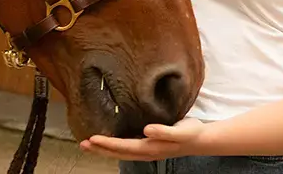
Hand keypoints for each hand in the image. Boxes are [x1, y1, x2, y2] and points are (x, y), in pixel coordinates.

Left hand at [80, 118, 206, 160]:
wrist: (200, 139)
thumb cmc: (190, 132)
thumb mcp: (181, 131)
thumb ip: (164, 131)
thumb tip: (146, 130)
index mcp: (151, 148)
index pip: (124, 147)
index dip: (108, 144)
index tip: (92, 138)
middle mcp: (146, 151)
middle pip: (118, 153)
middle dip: (100, 149)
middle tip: (82, 143)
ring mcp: (147, 150)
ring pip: (121, 152)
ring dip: (105, 149)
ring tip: (89, 144)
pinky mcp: (148, 145)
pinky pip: (127, 147)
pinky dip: (115, 145)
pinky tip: (110, 140)